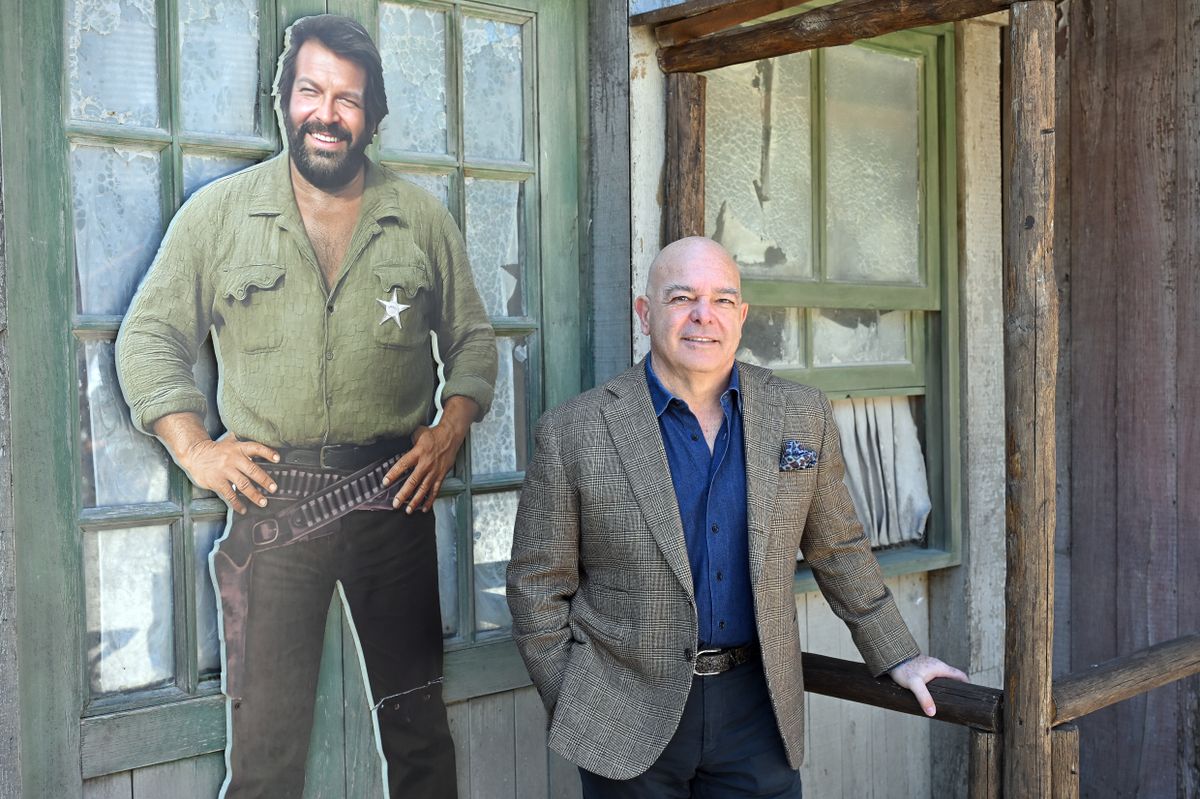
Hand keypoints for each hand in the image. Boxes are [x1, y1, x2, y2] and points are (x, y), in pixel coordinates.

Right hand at [180, 433, 279, 513]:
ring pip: (242, 484)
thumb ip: (243, 443)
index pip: (256, 448)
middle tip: (273, 488)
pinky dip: (237, 503)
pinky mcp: (217, 481)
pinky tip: (243, 509)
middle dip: (264, 480)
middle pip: (252, 469)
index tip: (278, 458)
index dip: (267, 453)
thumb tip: (260, 437)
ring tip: (263, 501)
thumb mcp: (230, 442)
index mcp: (238, 448)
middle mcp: (233, 458)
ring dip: (254, 494)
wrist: (194, 454)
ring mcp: (224, 471)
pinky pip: (229, 494)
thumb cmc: (216, 449)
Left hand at [381, 396, 477, 512]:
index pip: (403, 464)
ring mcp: (434, 471)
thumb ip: (408, 442)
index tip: (385, 482)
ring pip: (424, 489)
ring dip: (416, 501)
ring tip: (408, 510)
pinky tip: (425, 508)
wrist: (451, 436)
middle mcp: (426, 463)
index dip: (393, 474)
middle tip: (396, 503)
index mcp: (418, 452)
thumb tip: (398, 445)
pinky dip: (430, 500)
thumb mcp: (418, 434)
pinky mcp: (441, 475)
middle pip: (413, 481)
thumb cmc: (434, 435)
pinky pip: (435, 490)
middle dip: (404, 494)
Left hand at [888, 654, 968, 716]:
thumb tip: (932, 713)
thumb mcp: (914, 684)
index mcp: (940, 667)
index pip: (960, 676)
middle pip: (953, 678)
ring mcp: (930, 666)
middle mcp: (937, 665)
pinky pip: (934, 677)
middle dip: (956, 689)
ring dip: (946, 687)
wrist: (890, 658)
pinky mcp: (922, 668)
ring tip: (945, 701)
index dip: (967, 686)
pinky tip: (931, 693)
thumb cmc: (903, 669)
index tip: (971, 697)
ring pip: (943, 678)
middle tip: (958, 703)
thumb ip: (924, 697)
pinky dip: (936, 685)